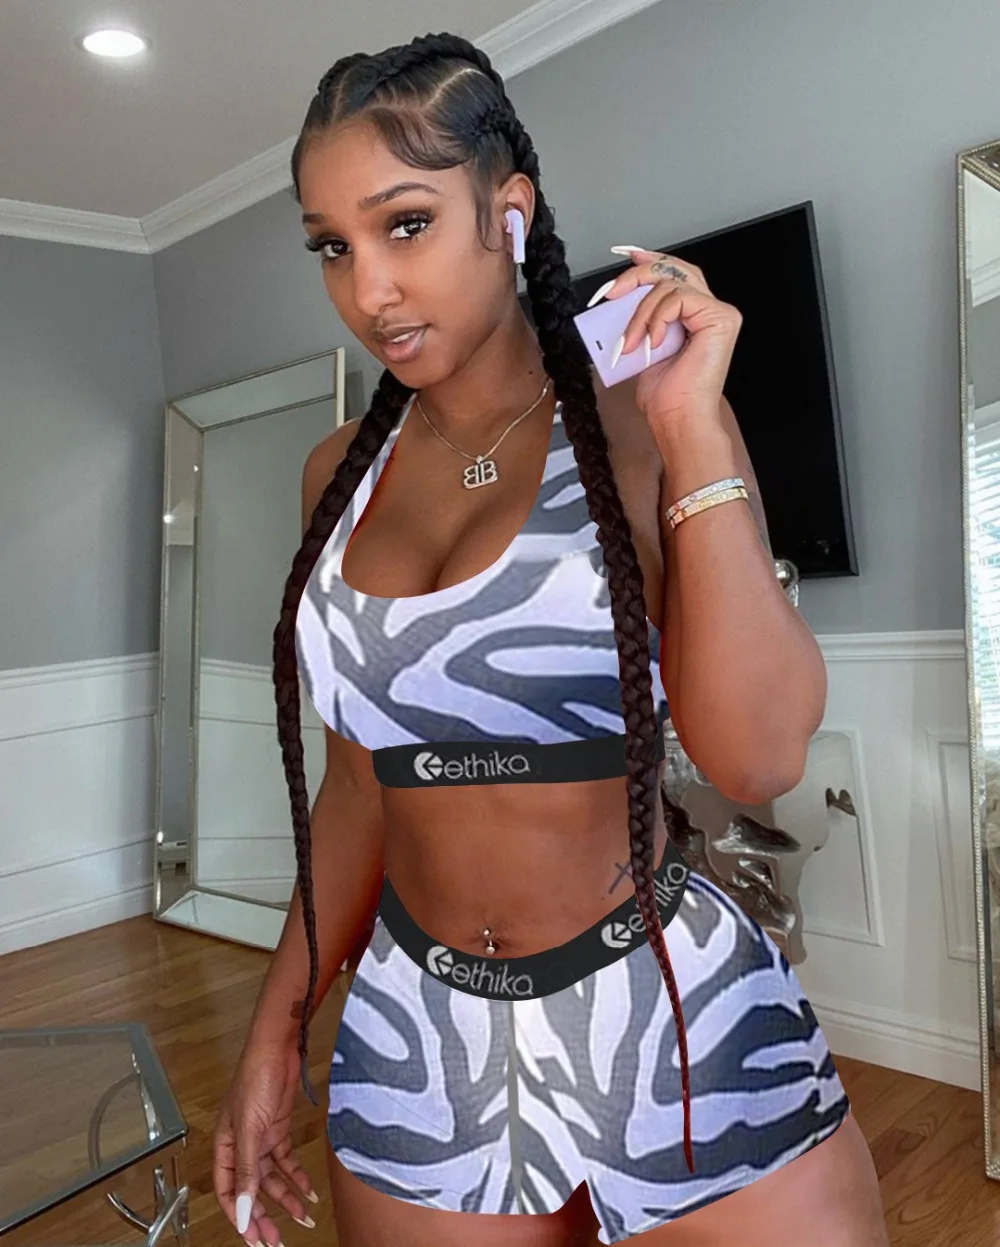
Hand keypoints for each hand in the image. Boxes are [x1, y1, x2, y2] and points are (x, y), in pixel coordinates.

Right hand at [213, 1041, 318, 1245]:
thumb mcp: (249, 1130)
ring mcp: (261, 1138)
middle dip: (264, 1215)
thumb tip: (242, 1210)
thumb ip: (247, 1171)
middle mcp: (241, 1146)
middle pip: (251, 1190)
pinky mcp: (279, 1130)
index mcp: (224, 1147)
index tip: (254, 1237)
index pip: (227, 1192)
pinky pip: (287, 1162)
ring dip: (286, 1199)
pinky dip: (298, 1177)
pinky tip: (308, 1190)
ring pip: (272, 1179)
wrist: (278, 1048)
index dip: (239, 1216)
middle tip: (277, 1240)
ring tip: (302, 1218)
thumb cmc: (255, 1078)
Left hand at [587, 246, 742, 427]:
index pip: (674, 274)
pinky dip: (655, 318)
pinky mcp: (720, 317)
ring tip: (630, 343)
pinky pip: (677, 298)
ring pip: (669, 283)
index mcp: (695, 316)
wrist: (677, 420)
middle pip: (673, 269)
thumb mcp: (643, 346)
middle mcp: (711, 310)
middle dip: (638, 275)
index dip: (650, 260)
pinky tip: (650, 343)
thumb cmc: (665, 396)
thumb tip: (619, 298)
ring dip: (640, 313)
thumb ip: (641, 319)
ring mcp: (719, 312)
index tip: (626, 257)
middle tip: (612, 293)